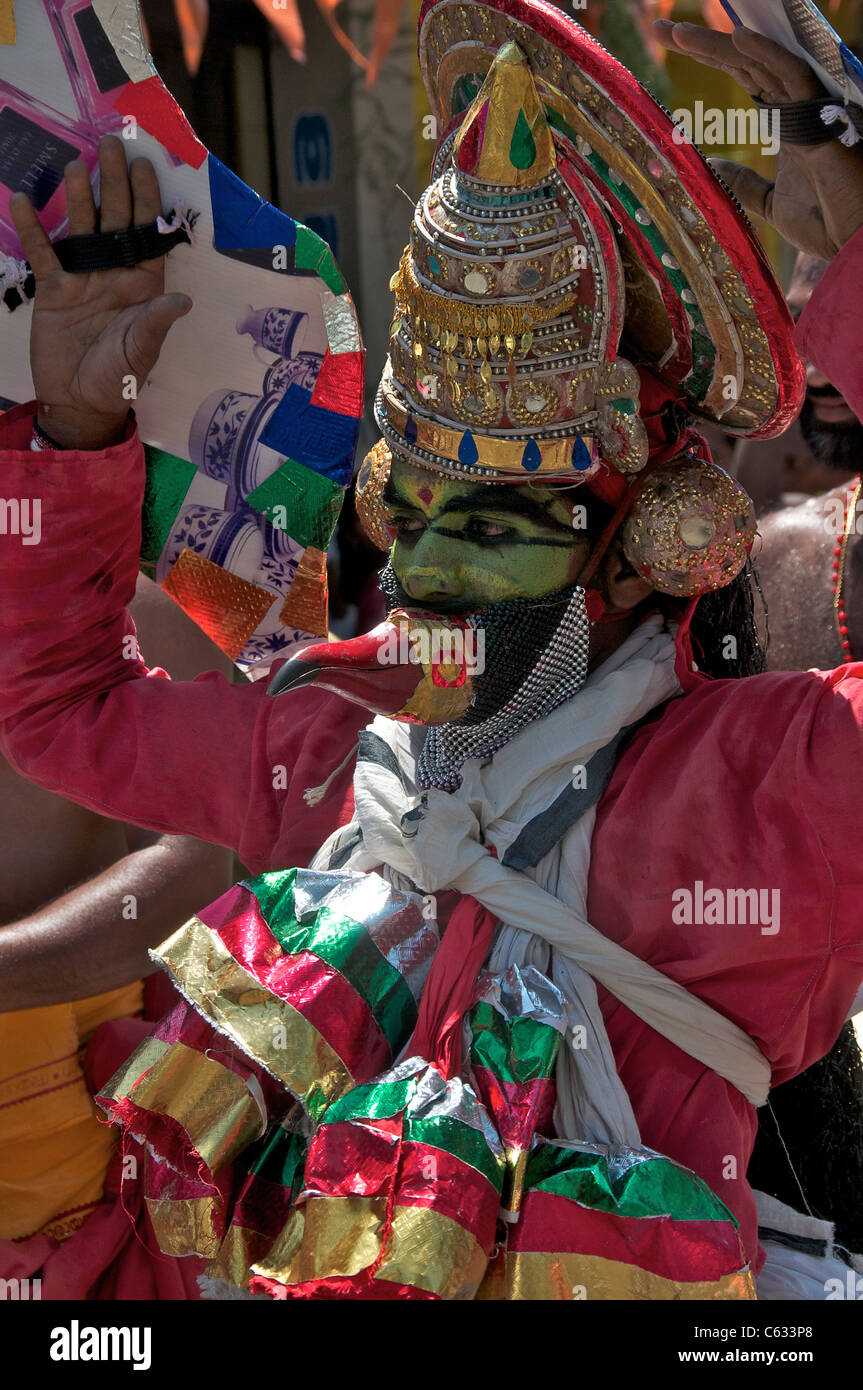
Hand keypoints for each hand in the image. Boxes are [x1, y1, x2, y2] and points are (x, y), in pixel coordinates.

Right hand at [10, 135, 190, 450]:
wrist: (80, 401)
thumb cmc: (119, 377)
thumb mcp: (141, 350)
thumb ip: (157, 322)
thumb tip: (182, 300)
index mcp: (143, 283)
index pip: (147, 233)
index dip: (147, 200)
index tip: (144, 166)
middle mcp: (114, 272)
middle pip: (115, 220)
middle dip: (114, 183)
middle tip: (110, 145)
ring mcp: (82, 276)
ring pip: (80, 228)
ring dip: (77, 198)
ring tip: (76, 167)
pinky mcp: (52, 289)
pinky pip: (42, 253)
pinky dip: (32, 228)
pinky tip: (24, 198)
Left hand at [653, 20, 862, 258]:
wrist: (854, 242)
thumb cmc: (827, 223)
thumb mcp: (771, 202)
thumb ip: (743, 183)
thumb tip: (710, 168)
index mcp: (787, 122)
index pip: (745, 76)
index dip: (712, 57)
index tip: (673, 44)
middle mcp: (798, 107)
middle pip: (747, 63)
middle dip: (705, 44)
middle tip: (662, 28)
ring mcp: (812, 108)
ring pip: (763, 63)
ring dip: (721, 45)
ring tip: (678, 33)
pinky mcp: (824, 117)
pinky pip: (795, 75)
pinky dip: (768, 54)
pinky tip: (738, 38)